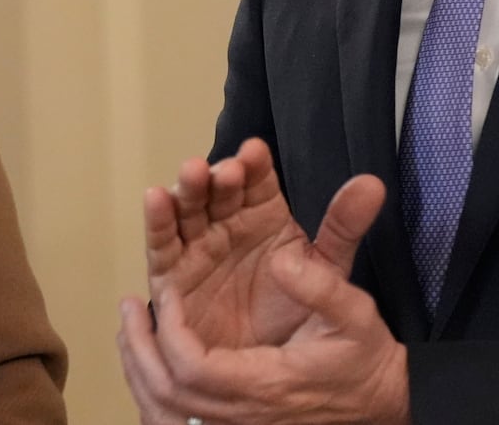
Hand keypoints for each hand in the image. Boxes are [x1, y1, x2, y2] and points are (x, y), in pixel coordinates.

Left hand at [118, 244, 409, 424]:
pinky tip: (145, 354)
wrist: (382, 400)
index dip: (171, 331)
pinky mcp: (234, 421)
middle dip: (140, 348)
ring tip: (129, 323)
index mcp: (266, 386)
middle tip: (129, 306)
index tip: (167, 294)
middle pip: (168, 393)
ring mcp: (236, 422)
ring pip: (165, 408)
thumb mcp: (355, 315)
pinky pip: (175, 416)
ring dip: (139, 364)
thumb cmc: (364, 359)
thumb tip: (283, 259)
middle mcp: (244, 412)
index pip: (195, 369)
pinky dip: (151, 384)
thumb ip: (321, 287)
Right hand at [143, 137, 381, 347]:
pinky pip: (161, 246)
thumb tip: (372, 184)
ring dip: (187, 190)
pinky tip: (158, 197)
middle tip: (228, 169)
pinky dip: (157, 220)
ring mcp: (198, 249)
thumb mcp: (330, 270)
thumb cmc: (306, 322)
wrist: (289, 378)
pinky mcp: (172, 277)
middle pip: (216, 192)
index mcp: (264, 220)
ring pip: (187, 211)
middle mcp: (227, 228)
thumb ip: (344, 227)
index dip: (254, 166)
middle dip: (218, 175)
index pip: (255, 183)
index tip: (256, 152)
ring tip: (193, 174)